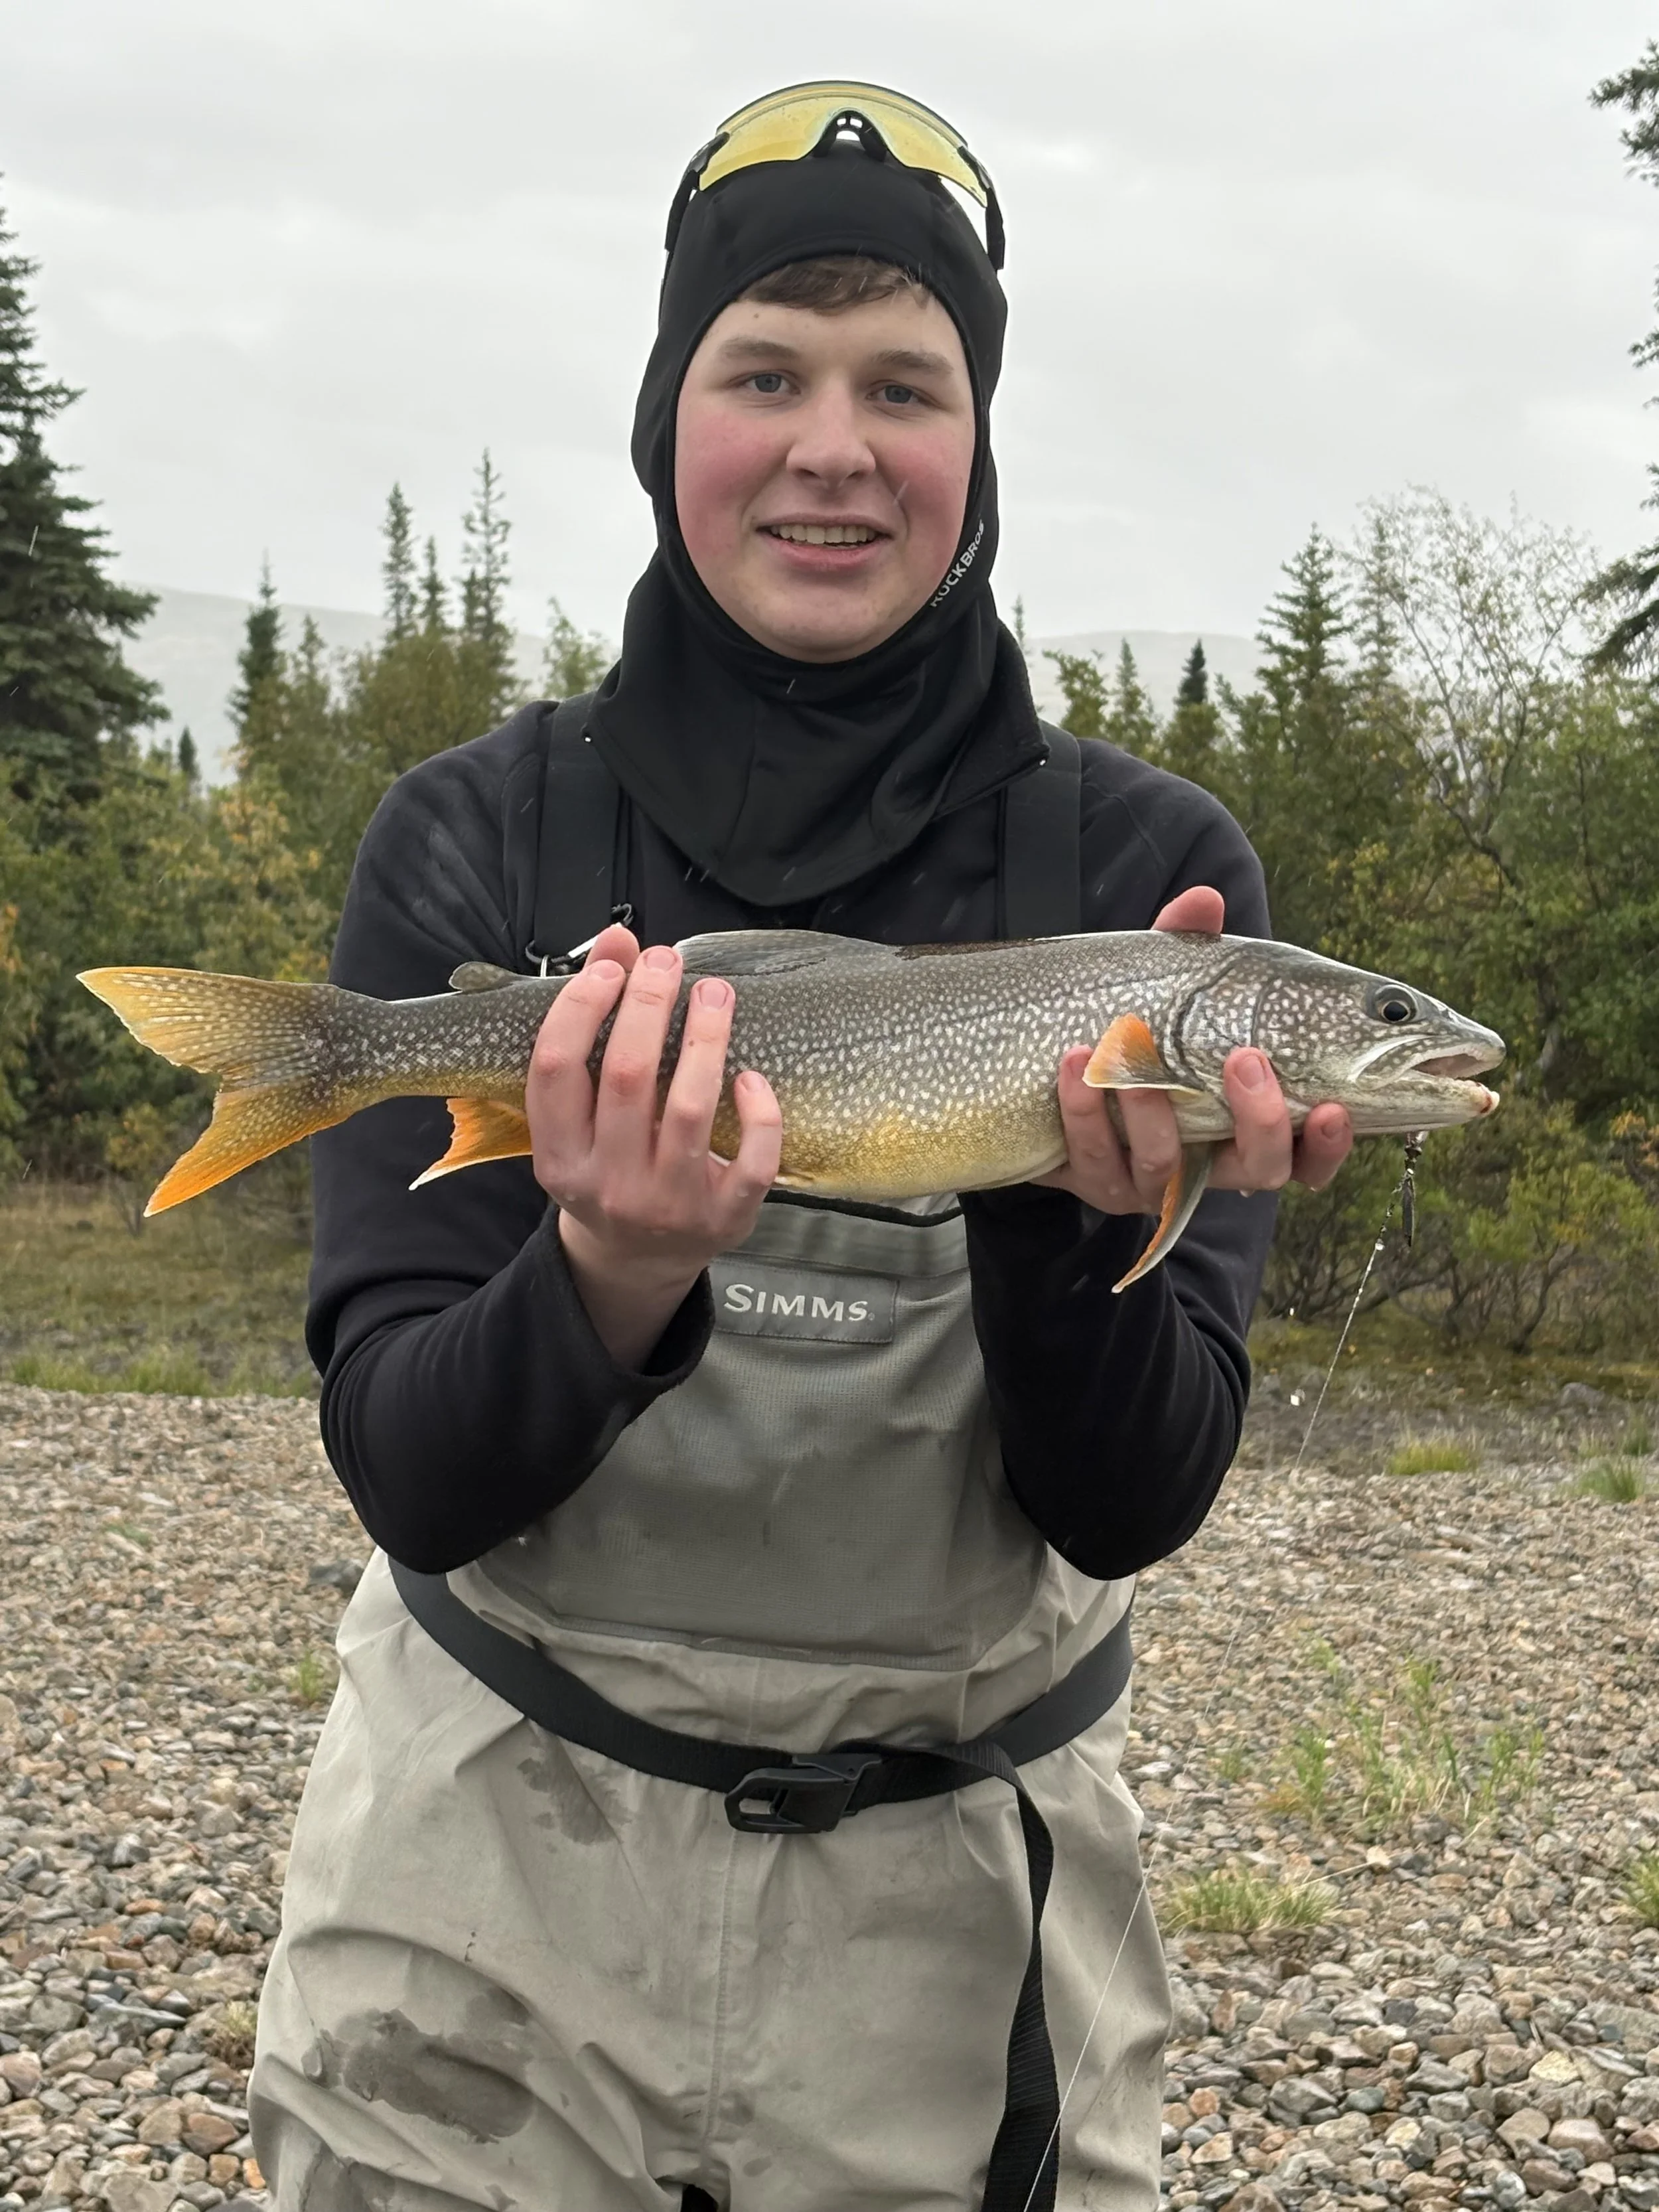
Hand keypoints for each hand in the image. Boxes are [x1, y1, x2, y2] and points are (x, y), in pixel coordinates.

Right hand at [527, 923, 781, 1366]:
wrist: (639, 1260)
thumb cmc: (609, 1165)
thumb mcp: (581, 1115)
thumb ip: (593, 1025)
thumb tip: (618, 939)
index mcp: (559, 1157)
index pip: (555, 1069)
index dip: (581, 1007)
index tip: (613, 967)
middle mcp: (607, 1183)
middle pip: (627, 1076)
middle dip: (649, 1005)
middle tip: (668, 961)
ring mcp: (668, 1205)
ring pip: (690, 1109)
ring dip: (707, 1038)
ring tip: (715, 992)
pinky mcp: (725, 1217)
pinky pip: (752, 1159)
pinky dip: (758, 1112)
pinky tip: (750, 1074)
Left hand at [1035, 886, 1353, 1213]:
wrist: (1053, 1082)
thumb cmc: (1141, 1036)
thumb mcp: (1171, 995)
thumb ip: (1192, 953)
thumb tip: (1205, 898)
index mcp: (1250, 1127)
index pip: (1309, 1156)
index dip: (1328, 1145)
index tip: (1332, 1109)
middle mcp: (1211, 1164)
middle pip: (1261, 1171)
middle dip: (1260, 1120)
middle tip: (1246, 1060)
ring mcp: (1153, 1180)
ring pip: (1166, 1164)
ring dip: (1151, 1106)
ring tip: (1127, 1045)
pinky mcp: (1097, 1181)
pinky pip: (1095, 1156)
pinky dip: (1084, 1108)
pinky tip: (1074, 1063)